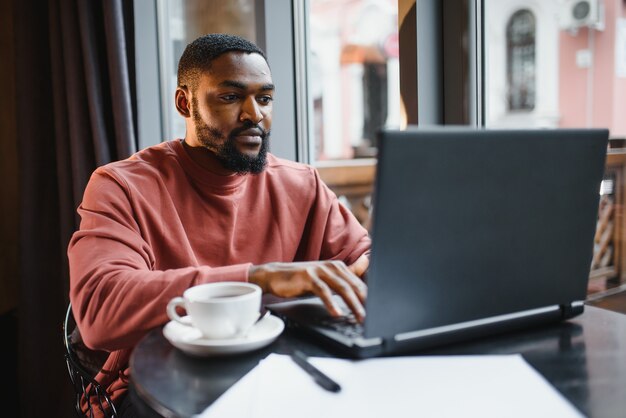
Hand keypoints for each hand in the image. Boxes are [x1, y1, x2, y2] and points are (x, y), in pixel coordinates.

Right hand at [249, 259, 367, 321]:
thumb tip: (367, 262)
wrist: (275, 276)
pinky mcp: (309, 277)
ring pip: (342, 288)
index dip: (370, 297)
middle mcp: (332, 267)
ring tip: (360, 317)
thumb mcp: (327, 278)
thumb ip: (347, 274)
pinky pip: (323, 291)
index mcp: (339, 268)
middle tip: (375, 316)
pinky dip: (331, 303)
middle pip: (354, 285)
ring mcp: (320, 271)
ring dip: (353, 304)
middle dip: (365, 302)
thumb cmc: (302, 280)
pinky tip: (336, 313)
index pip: (359, 283)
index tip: (379, 310)